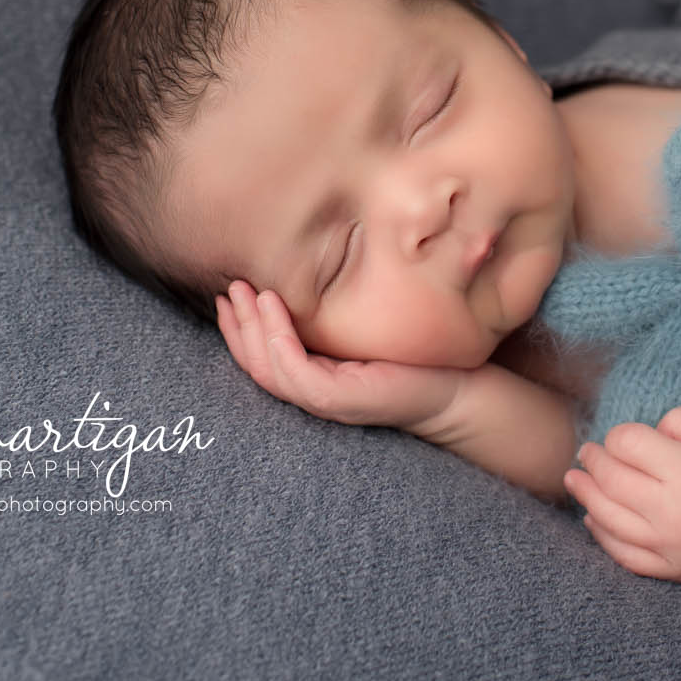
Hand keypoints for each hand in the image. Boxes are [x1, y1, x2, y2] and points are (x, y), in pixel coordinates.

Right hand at [216, 280, 466, 433]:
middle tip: (228, 289)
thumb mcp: (365, 334)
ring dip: (251, 328)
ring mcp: (324, 399)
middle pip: (256, 364)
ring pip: (269, 368)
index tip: (228, 295)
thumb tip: (317, 281)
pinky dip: (279, 339)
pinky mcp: (339, 398)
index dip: (239, 329)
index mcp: (315, 380)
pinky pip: (296, 371)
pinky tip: (274, 306)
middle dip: (236, 326)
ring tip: (246, 291)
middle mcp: (313, 394)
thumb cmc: (413, 359)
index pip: (262, 359)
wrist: (453, 390)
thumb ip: (335, 322)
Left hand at [563, 407, 680, 586]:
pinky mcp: (672, 569)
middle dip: (593, 460)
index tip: (620, 436)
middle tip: (586, 451)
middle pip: (611, 479)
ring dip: (586, 496)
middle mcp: (669, 510)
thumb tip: (650, 428)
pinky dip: (603, 537)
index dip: (618, 435)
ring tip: (574, 480)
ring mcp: (668, 544)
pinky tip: (593, 521)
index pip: (627, 444)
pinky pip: (625, 556)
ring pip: (608, 519)